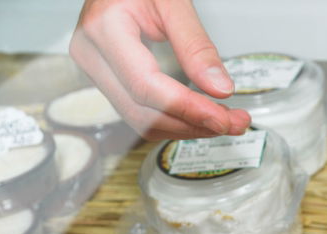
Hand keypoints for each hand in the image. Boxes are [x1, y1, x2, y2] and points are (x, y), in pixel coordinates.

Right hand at [71, 0, 250, 139]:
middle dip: (193, 124)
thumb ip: (196, 45)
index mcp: (104, 29)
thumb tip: (220, 88)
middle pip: (144, 113)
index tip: (221, 119)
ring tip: (223, 120)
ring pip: (142, 121)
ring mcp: (95, 71)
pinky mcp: (107, 81)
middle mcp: (92, 55)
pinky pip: (139, 113)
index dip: (187, 109)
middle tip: (234, 123)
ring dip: (186, 128)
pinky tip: (199, 116)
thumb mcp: (172, 1)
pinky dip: (173, 121)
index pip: (146, 86)